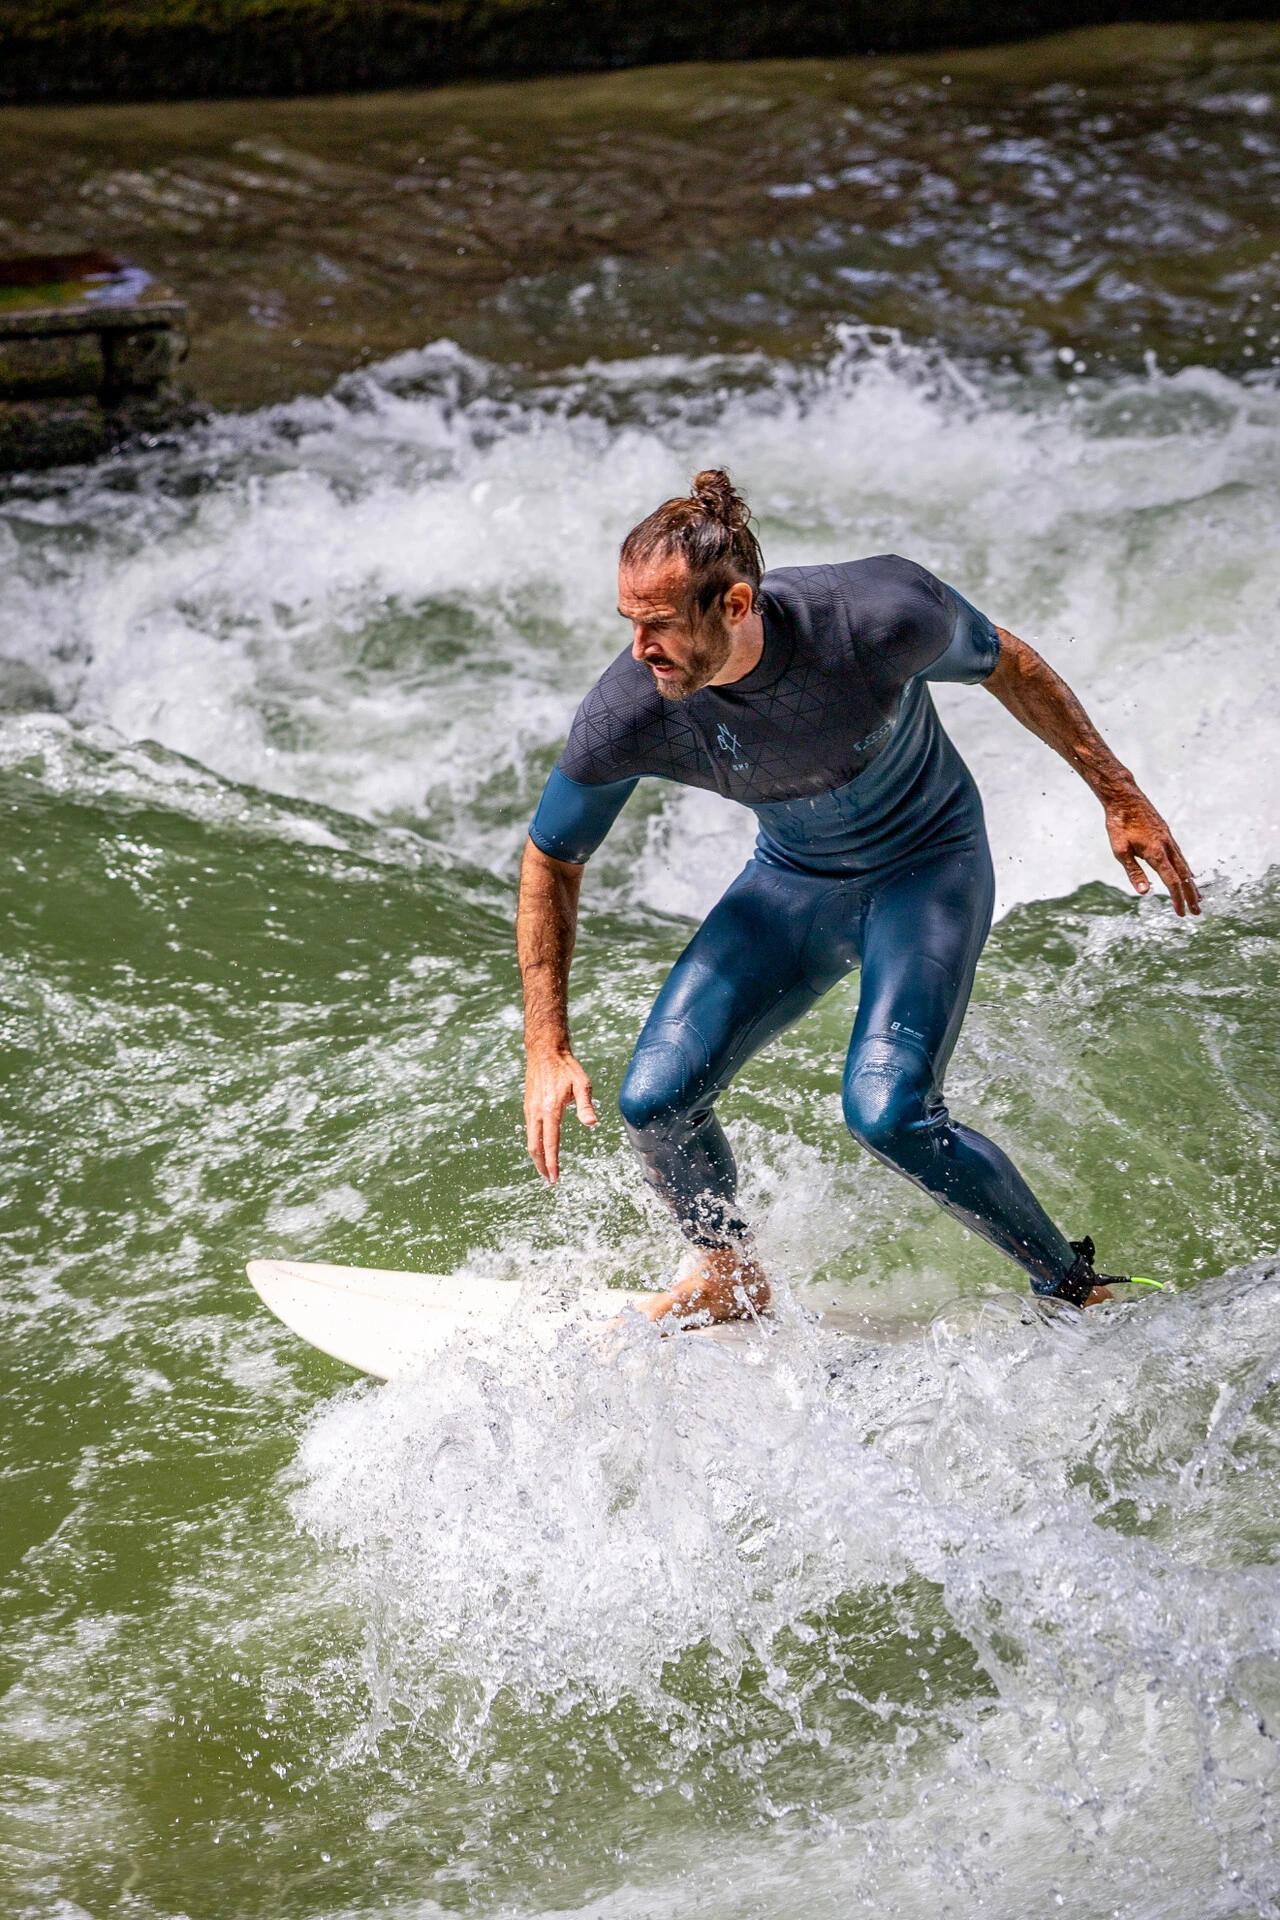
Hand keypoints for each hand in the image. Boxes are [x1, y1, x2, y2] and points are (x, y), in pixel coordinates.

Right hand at [524, 1046, 596, 1182]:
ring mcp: (530, 1109)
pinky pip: (529, 1131)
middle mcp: (536, 1112)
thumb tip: (591, 1124)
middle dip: (542, 1166)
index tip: (554, 1178)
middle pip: (535, 1147)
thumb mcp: (582, 1084)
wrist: (544, 1051)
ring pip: (530, 1140)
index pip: (550, 1143)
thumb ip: (586, 1105)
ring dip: (537, 1157)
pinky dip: (534, 1144)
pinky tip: (542, 1148)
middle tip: (550, 1180)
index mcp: (550, 1109)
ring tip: (546, 1169)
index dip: (552, 1163)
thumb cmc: (566, 1067)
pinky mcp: (528, 1106)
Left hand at [1104, 785, 1200, 916]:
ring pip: (1185, 866)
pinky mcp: (1167, 835)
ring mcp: (1169, 840)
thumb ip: (1134, 872)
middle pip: (1184, 876)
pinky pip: (1180, 857)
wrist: (1125, 797)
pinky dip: (1186, 870)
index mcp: (1157, 853)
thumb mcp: (1120, 850)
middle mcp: (1168, 847)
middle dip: (1190, 896)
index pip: (1172, 881)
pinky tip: (1187, 876)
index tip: (1180, 913)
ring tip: (1197, 899)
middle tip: (1197, 913)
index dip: (1177, 899)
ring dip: (1191, 884)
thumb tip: (1145, 893)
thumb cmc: (1119, 824)